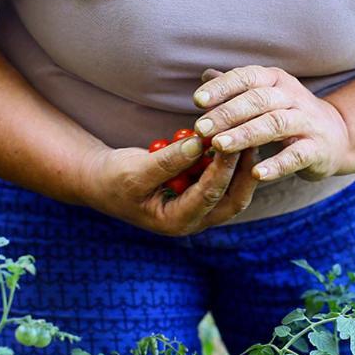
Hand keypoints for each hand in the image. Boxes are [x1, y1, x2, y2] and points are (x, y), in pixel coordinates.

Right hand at [80, 137, 258, 235]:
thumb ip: (168, 160)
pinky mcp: (203, 193)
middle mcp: (195, 220)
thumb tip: (199, 143)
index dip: (223, 169)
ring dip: (240, 163)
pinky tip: (234, 133)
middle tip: (251, 139)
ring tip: (248, 133)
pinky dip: (228, 158)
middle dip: (244, 170)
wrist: (103, 181)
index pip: (209, 196)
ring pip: (234, 189)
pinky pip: (224, 177)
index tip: (232, 142)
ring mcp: (202, 209)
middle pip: (233, 199)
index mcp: (177, 222)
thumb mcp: (136, 169)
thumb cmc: (114, 178)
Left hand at [191, 66, 351, 181]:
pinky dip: (277, 165)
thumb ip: (237, 89)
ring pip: (275, 124)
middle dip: (227, 114)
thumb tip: (206, 75)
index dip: (222, 88)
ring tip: (220, 146)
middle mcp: (292, 97)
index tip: (197, 100)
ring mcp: (307, 122)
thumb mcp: (265, 97)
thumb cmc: (289, 115)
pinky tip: (257, 173)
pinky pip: (296, 156)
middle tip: (200, 128)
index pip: (246, 77)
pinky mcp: (317, 149)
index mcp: (275, 80)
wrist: (337, 136)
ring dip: (245, 135)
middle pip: (257, 101)